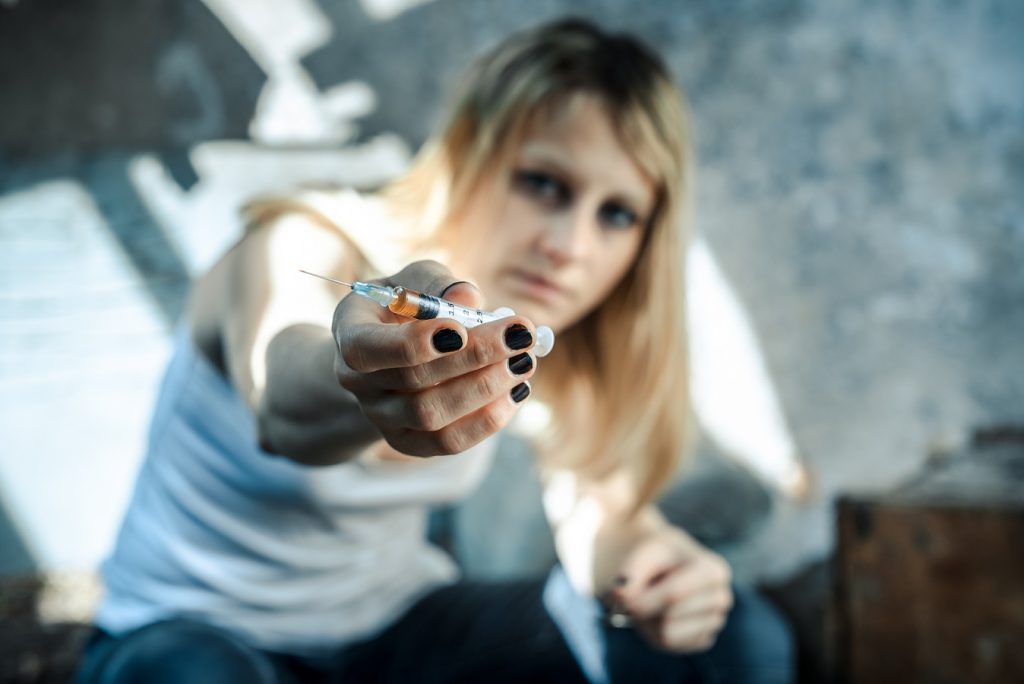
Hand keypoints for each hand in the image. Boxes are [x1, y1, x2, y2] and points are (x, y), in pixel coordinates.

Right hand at [331, 260, 537, 456]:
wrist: (388, 352)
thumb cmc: (405, 306)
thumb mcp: (415, 280)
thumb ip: (439, 283)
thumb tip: (468, 298)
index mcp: (350, 333)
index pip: (366, 349)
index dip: (412, 344)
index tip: (461, 329)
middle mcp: (357, 382)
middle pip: (412, 381)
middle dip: (473, 357)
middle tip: (521, 336)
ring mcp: (381, 417)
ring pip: (431, 416)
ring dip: (486, 389)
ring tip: (525, 361)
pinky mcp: (408, 442)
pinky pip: (447, 443)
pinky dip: (487, 420)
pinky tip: (517, 392)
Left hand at [607, 527, 733, 652]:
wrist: (671, 563)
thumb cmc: (659, 556)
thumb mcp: (644, 553)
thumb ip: (630, 572)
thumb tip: (619, 596)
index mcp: (713, 571)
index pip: (674, 594)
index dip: (643, 600)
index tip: (619, 598)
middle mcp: (721, 598)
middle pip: (669, 618)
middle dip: (646, 608)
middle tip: (641, 591)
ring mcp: (716, 622)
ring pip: (668, 635)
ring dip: (650, 620)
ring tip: (653, 600)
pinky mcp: (704, 639)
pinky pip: (670, 645)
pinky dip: (657, 632)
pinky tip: (661, 613)